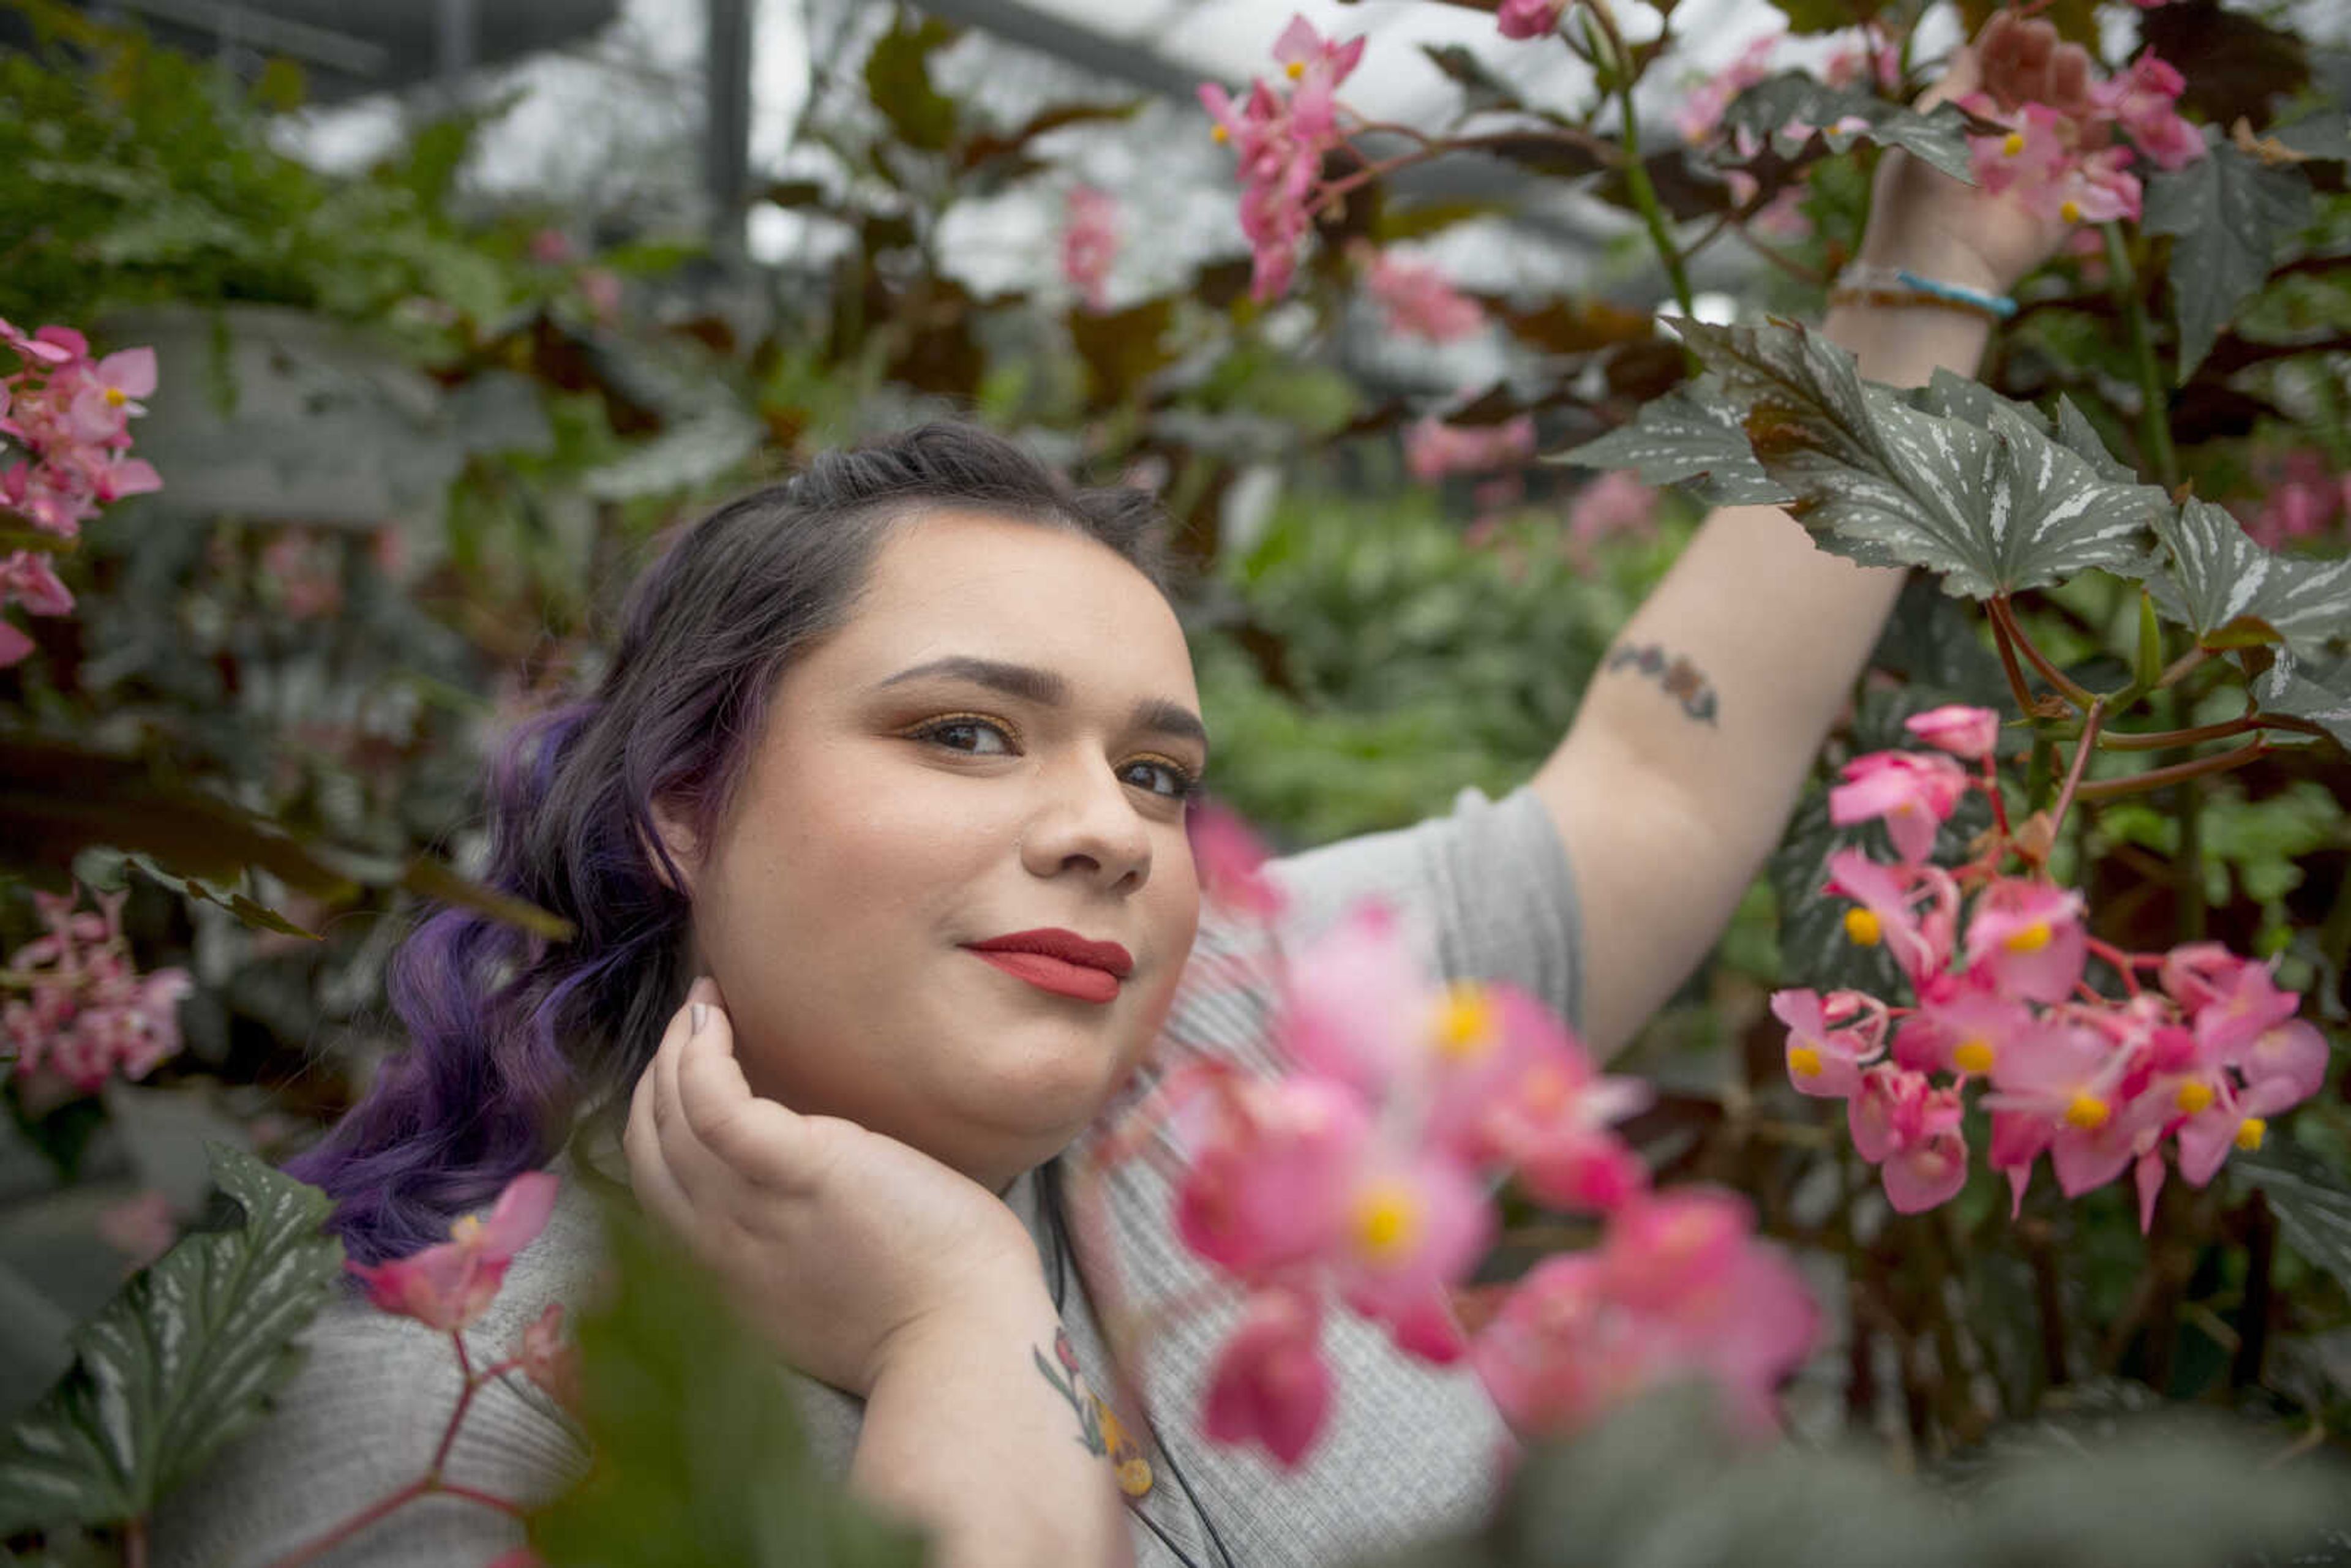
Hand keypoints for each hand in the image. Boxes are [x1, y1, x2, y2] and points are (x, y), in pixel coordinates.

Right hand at [624, 977, 1047, 1397]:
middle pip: (648, 1148)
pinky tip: (717, 1012)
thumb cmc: (933, 1315)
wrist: (966, 1349)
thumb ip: (803, 1245)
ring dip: (674, 1050)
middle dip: (654, 1078)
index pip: (660, 1190)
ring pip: (668, 1117)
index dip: (657, 1125)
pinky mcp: (798, 1171)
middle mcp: (721, 1244)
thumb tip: (818, 1191)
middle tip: (689, 1024)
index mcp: (729, 1275)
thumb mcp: (832, 1291)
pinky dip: (701, 1052)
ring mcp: (752, 1208)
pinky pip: (713, 1103)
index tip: (683, 1076)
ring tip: (704, 1005)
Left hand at [1852, 12, 2096, 295]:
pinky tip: (2086, 111)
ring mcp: (2037, 165)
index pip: (1993, 72)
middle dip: (2041, 55)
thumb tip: (1970, 47)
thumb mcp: (1927, 127)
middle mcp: (2002, 140)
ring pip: (2068, 110)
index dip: (2004, 45)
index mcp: (1965, 122)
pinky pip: (2091, 154)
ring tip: (2069, 59)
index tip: (2011, 21)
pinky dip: (2095, 129)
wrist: (1939, 258)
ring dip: (2073, 79)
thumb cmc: (1920, 192)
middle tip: (2042, 40)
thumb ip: (1955, 84)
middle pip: (2035, 83)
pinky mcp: (2064, 193)